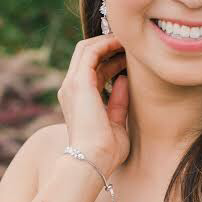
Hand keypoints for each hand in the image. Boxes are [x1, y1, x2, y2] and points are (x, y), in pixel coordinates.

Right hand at [57, 32, 129, 179]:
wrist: (93, 160)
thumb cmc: (106, 151)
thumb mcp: (116, 122)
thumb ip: (118, 101)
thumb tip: (124, 80)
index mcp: (78, 100)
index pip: (91, 70)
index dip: (110, 60)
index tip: (130, 60)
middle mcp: (71, 89)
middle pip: (86, 55)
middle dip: (108, 46)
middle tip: (130, 45)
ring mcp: (72, 84)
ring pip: (86, 49)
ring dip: (107, 42)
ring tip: (128, 40)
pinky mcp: (79, 82)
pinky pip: (90, 52)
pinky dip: (106, 44)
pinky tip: (123, 44)